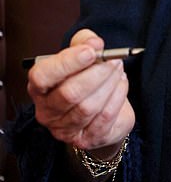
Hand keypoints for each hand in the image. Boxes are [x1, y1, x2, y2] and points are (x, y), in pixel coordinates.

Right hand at [27, 29, 134, 156]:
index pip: (42, 77)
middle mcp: (47, 111)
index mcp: (39, 88)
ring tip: (118, 70)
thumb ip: (85, 42)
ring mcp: (64, 129)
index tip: (90, 52)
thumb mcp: (82, 54)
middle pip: (69, 94)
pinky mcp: (85, 139)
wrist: (101, 109)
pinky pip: (104, 118)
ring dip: (109, 84)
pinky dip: (117, 97)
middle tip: (113, 61)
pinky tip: (121, 84)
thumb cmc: (85, 79)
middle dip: (96, 74)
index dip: (67, 63)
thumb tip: (94, 43)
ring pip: (88, 107)